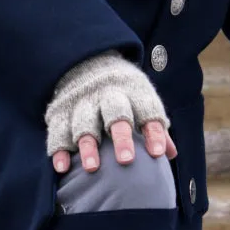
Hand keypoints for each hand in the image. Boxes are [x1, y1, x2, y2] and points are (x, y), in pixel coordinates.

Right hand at [45, 51, 176, 173]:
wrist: (87, 62)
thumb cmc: (123, 91)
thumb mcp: (142, 100)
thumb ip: (155, 126)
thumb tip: (171, 154)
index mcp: (133, 92)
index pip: (147, 112)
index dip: (154, 132)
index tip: (158, 153)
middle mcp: (108, 95)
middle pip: (116, 114)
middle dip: (121, 136)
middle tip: (126, 161)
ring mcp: (82, 102)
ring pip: (84, 123)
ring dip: (88, 146)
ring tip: (92, 168)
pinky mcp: (61, 110)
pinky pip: (58, 130)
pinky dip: (59, 149)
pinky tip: (62, 167)